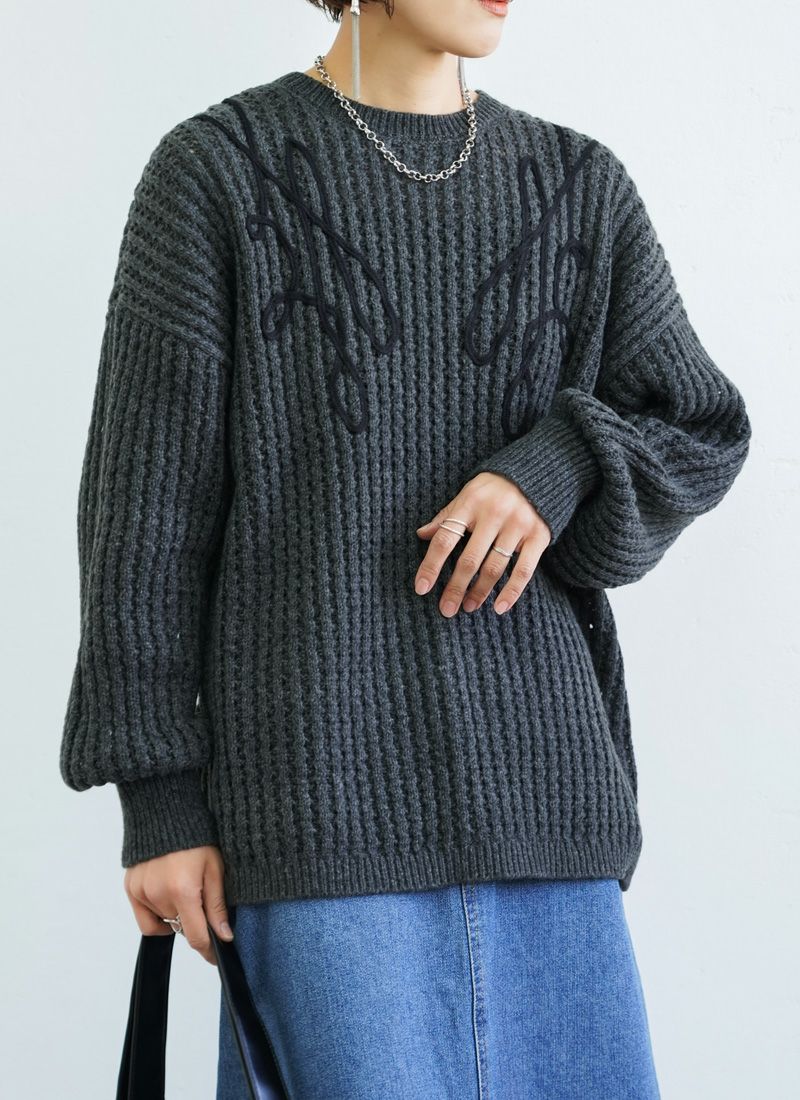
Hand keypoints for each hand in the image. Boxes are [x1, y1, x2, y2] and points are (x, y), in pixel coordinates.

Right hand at [123, 845, 233, 965]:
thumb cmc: (196, 837)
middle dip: (195, 922)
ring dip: (176, 915)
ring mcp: (141, 892)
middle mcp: (158, 895)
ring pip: (163, 922)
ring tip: (184, 888)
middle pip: (180, 928)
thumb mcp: (215, 868)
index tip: (217, 955)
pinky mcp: (130, 888)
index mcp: (182, 890)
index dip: (209, 950)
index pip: (196, 936)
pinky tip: (167, 895)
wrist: (166, 812)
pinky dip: (157, 913)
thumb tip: (224, 936)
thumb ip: (217, 905)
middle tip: (202, 899)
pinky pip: (145, 916)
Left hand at [415, 472, 550, 616]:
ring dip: (479, 592)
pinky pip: (524, 570)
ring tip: (468, 607)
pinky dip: (512, 592)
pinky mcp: (539, 535)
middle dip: (456, 588)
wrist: (538, 471)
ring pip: (494, 567)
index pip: (445, 538)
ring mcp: (518, 525)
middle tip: (446, 609)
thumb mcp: (467, 494)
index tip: (422, 588)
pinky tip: (499, 607)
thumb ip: (447, 516)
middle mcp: (494, 513)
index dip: (431, 565)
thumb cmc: (493, 489)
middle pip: (470, 559)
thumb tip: (421, 534)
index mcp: (470, 502)